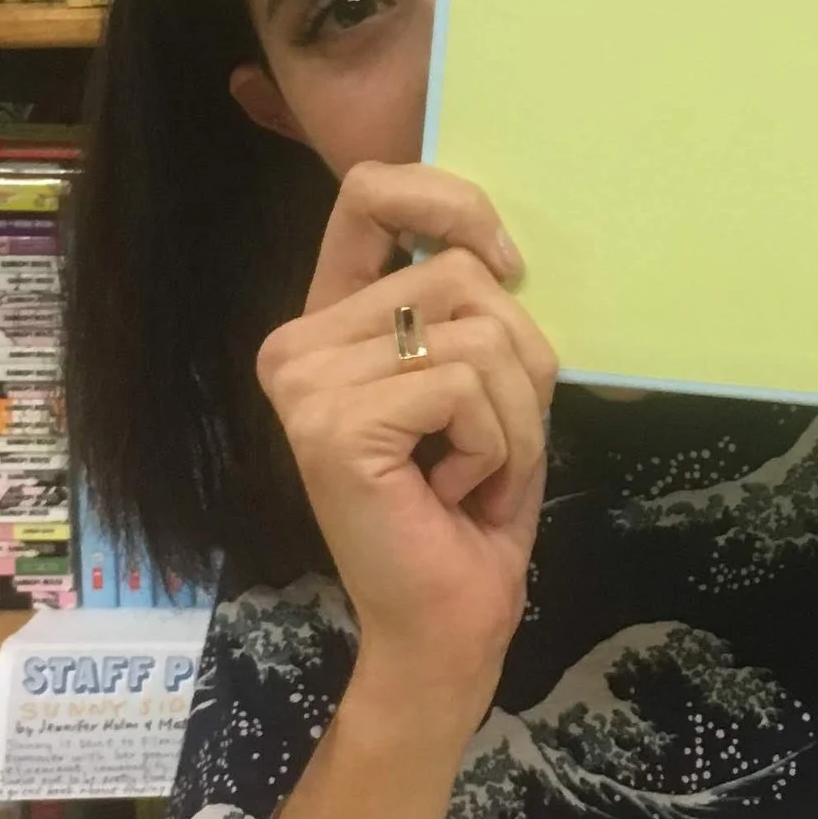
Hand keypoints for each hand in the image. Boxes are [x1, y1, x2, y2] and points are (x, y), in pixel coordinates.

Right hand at [256, 164, 556, 740]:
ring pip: (476, 332)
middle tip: (494, 437)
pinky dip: (497, 444)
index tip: (509, 265)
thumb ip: (473, 308)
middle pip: (455, 269)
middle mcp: (298, 344)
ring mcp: (306, 383)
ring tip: (477, 470)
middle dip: (519, 357)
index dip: (454, 202)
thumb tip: (498, 247)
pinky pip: (467, 387)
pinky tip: (456, 491)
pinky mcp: (334, 425)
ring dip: (516, 414)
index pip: (371, 192)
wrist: (444, 626)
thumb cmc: (469, 509)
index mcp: (326, 321)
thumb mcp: (484, 384)